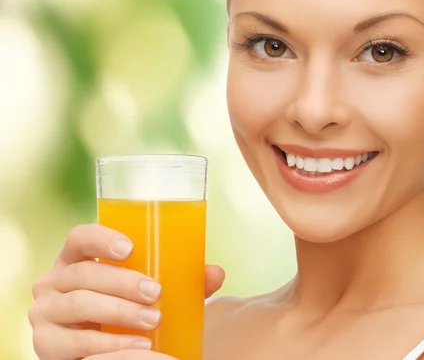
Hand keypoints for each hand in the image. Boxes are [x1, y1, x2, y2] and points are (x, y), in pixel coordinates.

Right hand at [29, 224, 224, 359]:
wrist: (98, 347)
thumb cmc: (125, 307)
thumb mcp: (149, 290)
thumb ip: (182, 280)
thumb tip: (216, 273)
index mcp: (76, 258)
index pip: (79, 238)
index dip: (101, 238)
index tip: (130, 248)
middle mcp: (53, 281)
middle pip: (84, 273)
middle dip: (122, 283)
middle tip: (156, 293)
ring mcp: (44, 313)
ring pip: (79, 305)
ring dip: (118, 313)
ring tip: (153, 320)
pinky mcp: (45, 344)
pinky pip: (71, 343)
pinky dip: (106, 345)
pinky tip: (134, 348)